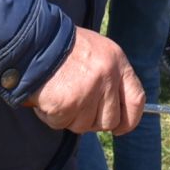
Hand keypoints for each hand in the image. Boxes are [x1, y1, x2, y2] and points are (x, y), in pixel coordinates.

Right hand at [26, 27, 143, 134]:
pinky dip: (51, 116)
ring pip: (84, 125)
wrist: (32, 41)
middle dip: (92, 121)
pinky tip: (46, 99)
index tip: (120, 128)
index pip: (136, 100)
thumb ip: (109, 78)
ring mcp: (89, 91)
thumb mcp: (95, 52)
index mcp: (117, 61)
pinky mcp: (68, 103)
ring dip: (69, 117)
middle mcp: (107, 77)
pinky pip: (62, 123)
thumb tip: (116, 112)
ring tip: (58, 96)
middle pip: (110, 120)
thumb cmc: (61, 47)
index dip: (130, 120)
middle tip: (75, 109)